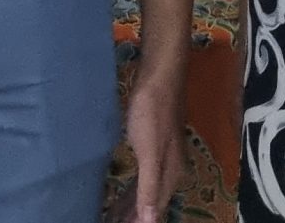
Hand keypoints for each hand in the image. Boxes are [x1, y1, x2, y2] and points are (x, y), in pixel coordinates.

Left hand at [120, 68, 185, 222]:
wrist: (160, 75)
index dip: (140, 221)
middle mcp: (170, 168)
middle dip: (135, 215)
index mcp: (171, 173)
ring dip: (131, 205)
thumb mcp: (149, 152)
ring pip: (146, 189)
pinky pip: (142, 176)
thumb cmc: (152, 112)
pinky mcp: (152, 144)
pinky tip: (123, 191)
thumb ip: (150, 187)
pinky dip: (132, 189)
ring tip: (114, 216)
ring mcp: (162, 156)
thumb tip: (151, 221)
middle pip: (152, 201)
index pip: (155, 208)